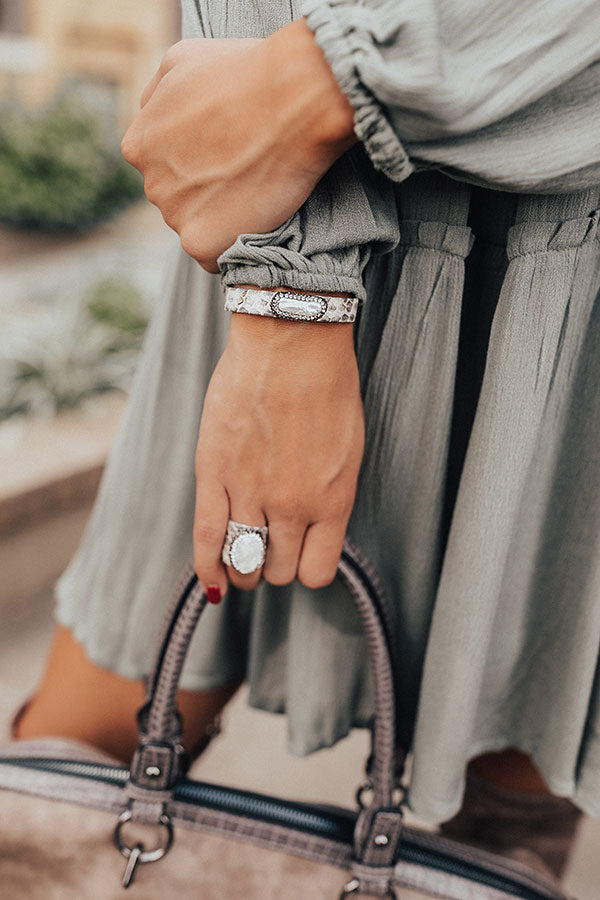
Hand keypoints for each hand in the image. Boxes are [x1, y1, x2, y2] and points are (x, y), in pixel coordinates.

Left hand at [121, 20, 355, 272]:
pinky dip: (234, 245)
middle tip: (247, 172)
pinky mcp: (201, 244)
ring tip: (256, 190)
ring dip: (222, 218)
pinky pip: (214, 257)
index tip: (227, 154)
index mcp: (138, 146)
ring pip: (197, 227)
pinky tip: (257, 218)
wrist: (293, 99)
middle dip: (207, 191)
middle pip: (179, 200)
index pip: (162, 167)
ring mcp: (175, 217)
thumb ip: (156, 96)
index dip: (197, 162)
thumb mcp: (180, 60)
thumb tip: (151, 117)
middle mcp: (150, 185)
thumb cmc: (246, 72)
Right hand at [193, 304, 363, 593]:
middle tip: (269, 548)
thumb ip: (330, 497)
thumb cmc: (327, 388)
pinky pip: (207, 538)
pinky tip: (211, 577)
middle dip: (274, 566)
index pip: (316, 571)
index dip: (306, 567)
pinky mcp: (214, 473)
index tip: (300, 554)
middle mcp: (293, 505)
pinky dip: (208, 567)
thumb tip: (311, 530)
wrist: (292, 341)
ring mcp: (251, 492)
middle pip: (277, 571)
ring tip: (242, 558)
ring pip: (243, 562)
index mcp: (333, 501)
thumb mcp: (348, 451)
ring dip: (242, 568)